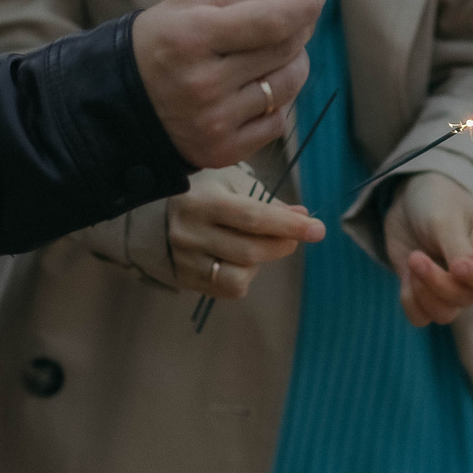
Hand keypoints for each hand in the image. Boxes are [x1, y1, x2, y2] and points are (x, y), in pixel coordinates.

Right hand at [131, 0, 324, 170]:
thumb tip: (294, 3)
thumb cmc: (158, 45)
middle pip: (285, 51)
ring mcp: (214, 121)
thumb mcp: (186, 6)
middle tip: (292, 24)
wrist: (117, 105)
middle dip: (299, 31)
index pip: (272, 21)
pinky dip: (277, 102)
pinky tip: (257, 90)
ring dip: (294, 65)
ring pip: (288, 86)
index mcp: (193, 38)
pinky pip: (277, 122)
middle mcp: (204, 83)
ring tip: (276, 56)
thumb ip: (241, 0)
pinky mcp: (222, 150)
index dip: (304, 6)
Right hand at [166, 165, 324, 298]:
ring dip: (261, 263)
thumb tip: (303, 216)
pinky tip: (241, 260)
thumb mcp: (231, 182)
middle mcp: (190, 233)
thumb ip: (266, 200)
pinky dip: (245, 277)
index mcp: (203, 202)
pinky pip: (228, 289)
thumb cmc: (204, 191)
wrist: (154, 213)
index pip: (252, 217)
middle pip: (249, 251)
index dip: (288, 225)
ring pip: (239, 276)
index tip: (317, 229)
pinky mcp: (185, 279)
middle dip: (282, 244)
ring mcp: (185, 260)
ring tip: (260, 247)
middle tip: (294, 237)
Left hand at [382, 172, 472, 326]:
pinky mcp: (424, 291)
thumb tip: (463, 276)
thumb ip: (458, 250)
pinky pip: (421, 316)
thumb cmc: (440, 200)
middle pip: (467, 298)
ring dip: (424, 294)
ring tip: (412, 261)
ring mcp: (449, 285)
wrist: (410, 198)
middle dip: (439, 283)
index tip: (458, 266)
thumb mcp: (448, 219)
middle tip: (416, 257)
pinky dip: (410, 301)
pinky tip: (406, 276)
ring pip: (445, 314)